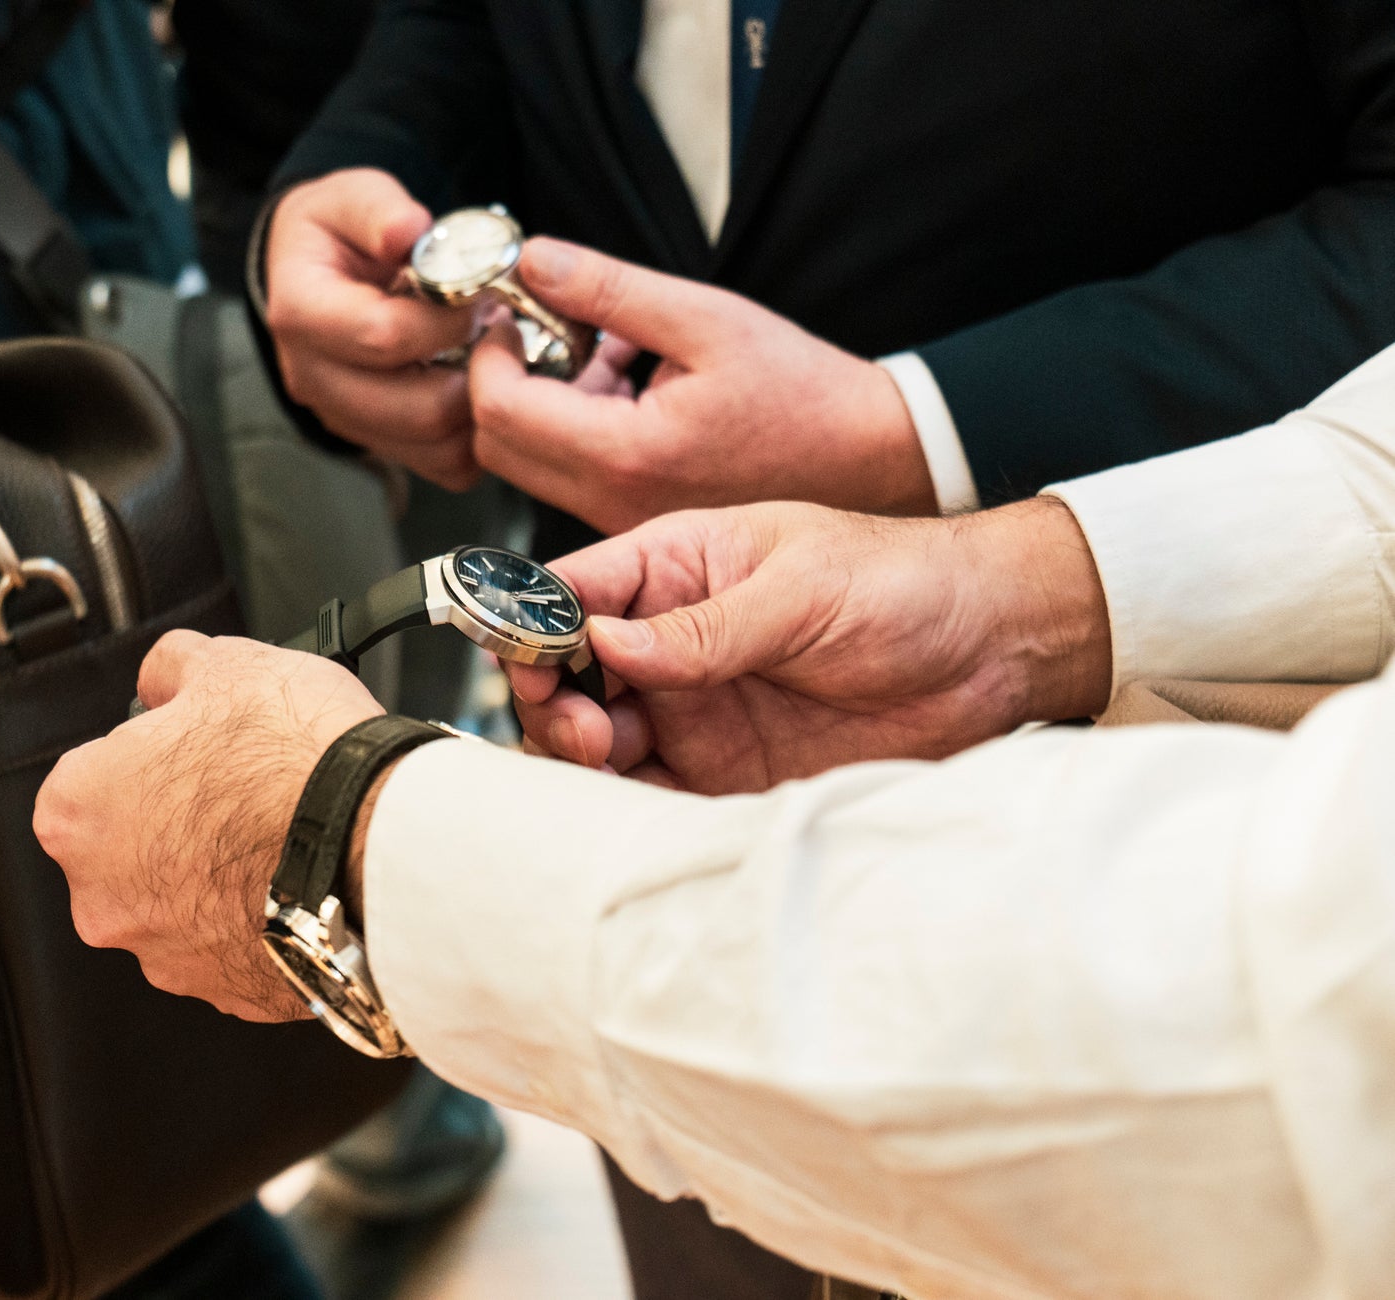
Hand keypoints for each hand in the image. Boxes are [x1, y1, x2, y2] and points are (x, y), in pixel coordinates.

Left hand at [33, 633, 381, 1019]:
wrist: (378, 849)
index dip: (150, 753)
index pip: (92, 775)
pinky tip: (302, 882)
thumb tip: (164, 675)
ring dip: (220, 876)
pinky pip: (236, 948)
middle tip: (245, 790)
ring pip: (183, 904)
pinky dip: (261, 921)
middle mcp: (102, 896)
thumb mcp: (230, 663)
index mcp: (79, 811)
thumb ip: (171, 667)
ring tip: (283, 836)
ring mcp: (164, 954)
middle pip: (132, 848)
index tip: (194, 747)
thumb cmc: (297, 760)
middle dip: (180, 822)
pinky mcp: (227, 993)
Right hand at [264, 170, 484, 487]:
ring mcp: (344, 418)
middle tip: (498, 332)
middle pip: (418, 410)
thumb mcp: (350, 197)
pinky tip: (477, 387)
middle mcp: (314, 378)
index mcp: (301, 313)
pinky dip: (475, 436)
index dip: (447, 320)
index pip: (383, 337)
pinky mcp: (375, 443)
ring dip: (480, 407)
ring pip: (436, 447)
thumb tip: (407, 231)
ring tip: (490, 358)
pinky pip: (443, 466)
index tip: (480, 294)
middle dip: (474, 372)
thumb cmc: (337, 233)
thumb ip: (379, 208)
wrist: (314, 274)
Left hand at [468, 240, 934, 531]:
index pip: (500, 408)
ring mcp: (618, 516)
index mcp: (627, 453)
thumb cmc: (801, 393)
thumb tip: (533, 260)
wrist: (864, 456)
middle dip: (502, 376)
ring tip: (602, 350)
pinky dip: (570, 422)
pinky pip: (565, 472)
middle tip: (543, 323)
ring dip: (538, 398)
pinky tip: (623, 381)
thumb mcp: (704, 318)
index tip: (510, 307)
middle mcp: (612, 499)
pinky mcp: (630, 515)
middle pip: (494, 444)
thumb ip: (608, 289)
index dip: (488, 351)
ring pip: (525, 461)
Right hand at [509, 499, 1111, 793]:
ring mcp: (692, 710)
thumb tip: (609, 644)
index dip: (531, 625)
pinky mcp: (722, 774)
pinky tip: (635, 801)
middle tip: (582, 725)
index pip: (570, 592)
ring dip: (580, 754)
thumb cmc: (907, 584)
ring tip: (607, 757)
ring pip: (594, 741)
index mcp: (675, 568)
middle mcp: (668, 642)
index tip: (531, 662)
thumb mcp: (801, 585)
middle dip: (550, 701)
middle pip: (565, 676)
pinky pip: (650, 797)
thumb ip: (702, 624)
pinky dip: (626, 807)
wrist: (997, 653)